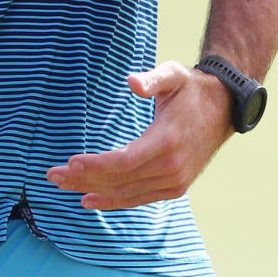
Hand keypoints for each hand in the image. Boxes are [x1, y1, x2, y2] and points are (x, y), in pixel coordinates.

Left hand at [46, 61, 232, 210]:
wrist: (224, 109)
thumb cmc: (192, 89)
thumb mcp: (174, 75)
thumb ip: (153, 78)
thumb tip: (132, 82)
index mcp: (168, 140)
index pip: (125, 161)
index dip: (96, 165)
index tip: (70, 162)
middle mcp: (172, 167)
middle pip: (119, 180)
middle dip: (83, 179)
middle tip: (52, 175)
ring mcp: (175, 181)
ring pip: (126, 193)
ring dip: (92, 190)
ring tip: (63, 185)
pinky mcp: (176, 188)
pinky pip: (139, 199)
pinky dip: (113, 201)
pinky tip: (90, 199)